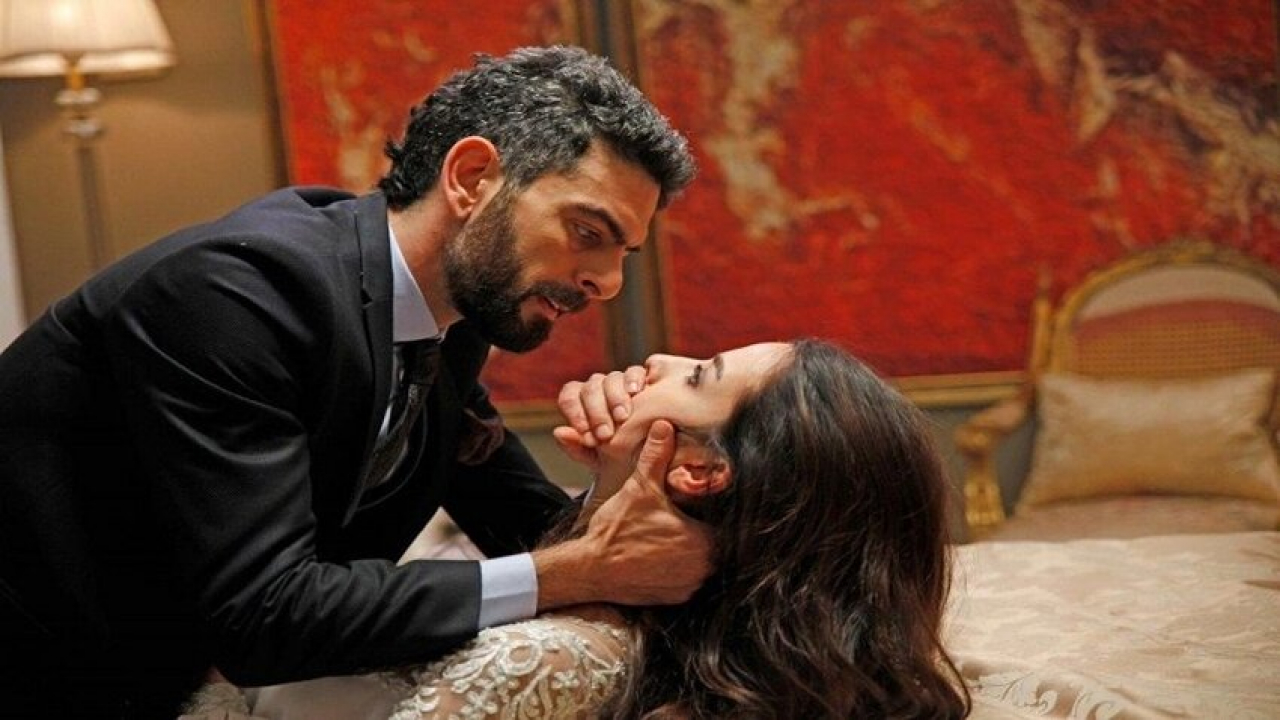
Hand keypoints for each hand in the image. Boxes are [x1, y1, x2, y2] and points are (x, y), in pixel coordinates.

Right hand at [534, 420, 714, 608]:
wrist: (590, 568)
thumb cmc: (617, 529)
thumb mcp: (639, 488)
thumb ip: (656, 457)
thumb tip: (664, 426)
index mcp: (704, 541)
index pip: (726, 524)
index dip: (714, 512)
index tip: (700, 506)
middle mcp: (703, 569)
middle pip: (717, 545)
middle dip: (703, 530)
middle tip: (685, 518)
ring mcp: (690, 587)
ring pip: (703, 564)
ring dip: (693, 551)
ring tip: (673, 535)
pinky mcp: (676, 598)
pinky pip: (688, 580)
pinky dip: (679, 569)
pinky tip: (662, 555)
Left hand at [554, 365, 646, 461]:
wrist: (649, 460)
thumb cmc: (619, 459)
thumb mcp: (597, 460)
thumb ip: (577, 448)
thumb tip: (558, 432)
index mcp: (582, 404)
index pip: (569, 397)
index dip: (575, 413)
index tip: (587, 435)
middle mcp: (599, 389)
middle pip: (590, 388)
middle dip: (596, 412)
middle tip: (606, 434)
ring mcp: (620, 382)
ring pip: (611, 378)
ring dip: (615, 398)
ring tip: (622, 417)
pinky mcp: (642, 380)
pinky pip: (635, 371)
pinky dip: (633, 380)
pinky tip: (635, 392)